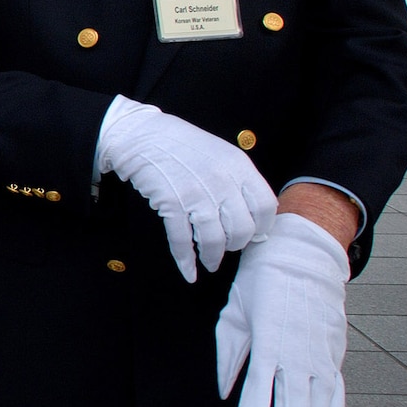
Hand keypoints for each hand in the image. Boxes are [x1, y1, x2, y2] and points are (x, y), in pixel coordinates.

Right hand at [95, 97, 276, 280]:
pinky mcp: (171, 203)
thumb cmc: (181, 145)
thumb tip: (251, 214)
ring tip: (210, 262)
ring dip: (212, 257)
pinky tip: (188, 270)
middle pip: (242, 228)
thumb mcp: (220, 153)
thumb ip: (238, 179)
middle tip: (228, 247)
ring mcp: (196, 193)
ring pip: (214, 239)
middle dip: (236, 245)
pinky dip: (185, 260)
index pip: (265, 207)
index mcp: (239, 166)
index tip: (253, 234)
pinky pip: (182, 240)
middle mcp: (221, 181)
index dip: (261, 226)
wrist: (141, 135)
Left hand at [215, 212, 349, 406]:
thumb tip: (223, 392)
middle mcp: (297, 352)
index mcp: (268, 340)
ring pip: (318, 404)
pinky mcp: (333, 355)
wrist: (300, 255)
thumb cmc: (259, 283)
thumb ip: (229, 356)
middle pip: (295, 404)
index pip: (259, 389)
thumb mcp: (233, 313)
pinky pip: (336, 395)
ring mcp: (319, 354)